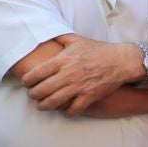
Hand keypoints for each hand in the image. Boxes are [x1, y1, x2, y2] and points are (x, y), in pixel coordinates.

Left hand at [22, 36, 144, 114]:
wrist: (122, 60)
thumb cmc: (98, 50)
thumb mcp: (76, 40)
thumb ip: (60, 38)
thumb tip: (45, 33)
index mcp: (63, 60)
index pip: (37, 73)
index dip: (27, 80)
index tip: (25, 82)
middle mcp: (68, 74)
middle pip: (42, 89)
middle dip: (33, 94)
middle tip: (32, 95)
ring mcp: (79, 86)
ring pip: (55, 101)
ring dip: (44, 105)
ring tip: (41, 106)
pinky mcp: (90, 95)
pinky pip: (75, 108)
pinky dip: (67, 113)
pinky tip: (64, 113)